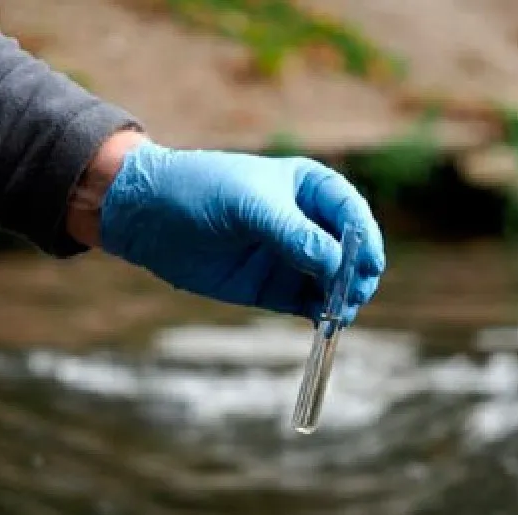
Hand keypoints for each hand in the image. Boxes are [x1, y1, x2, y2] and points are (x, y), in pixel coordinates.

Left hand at [77, 135, 385, 323]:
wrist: (149, 217)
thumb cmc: (199, 191)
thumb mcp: (248, 205)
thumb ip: (292, 234)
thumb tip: (335, 266)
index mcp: (308, 188)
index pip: (350, 214)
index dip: (364, 240)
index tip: (368, 266)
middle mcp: (306, 223)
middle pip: (347, 253)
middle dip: (355, 274)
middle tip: (352, 296)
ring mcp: (291, 258)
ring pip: (331, 282)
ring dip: (341, 299)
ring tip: (338, 314)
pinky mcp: (272, 288)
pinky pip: (307, 303)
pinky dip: (319, 313)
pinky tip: (322, 322)